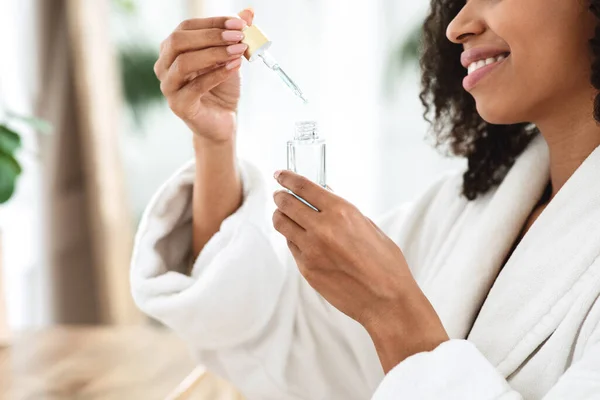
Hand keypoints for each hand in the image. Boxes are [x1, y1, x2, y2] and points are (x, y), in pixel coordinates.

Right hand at [154, 9, 254, 143]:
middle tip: (238, 36)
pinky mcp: (179, 105)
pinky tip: (234, 67)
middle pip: (178, 41)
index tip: (239, 23)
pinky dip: (217, 74)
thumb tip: (249, 12)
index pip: (186, 27)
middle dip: (211, 36)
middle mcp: (164, 66)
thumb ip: (235, 36)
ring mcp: (168, 87)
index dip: (213, 23)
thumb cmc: (222, 87)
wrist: (223, 119)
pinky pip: (195, 87)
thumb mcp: (230, 58)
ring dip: (214, 54)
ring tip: (239, 51)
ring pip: (184, 63)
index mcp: (172, 50)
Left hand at [272, 170, 448, 371]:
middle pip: (286, 204)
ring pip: (281, 224)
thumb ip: (344, 210)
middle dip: (281, 197)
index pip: (304, 187)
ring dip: (280, 216)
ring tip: (283, 214)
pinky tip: (299, 238)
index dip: (288, 178)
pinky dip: (292, 238)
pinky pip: (291, 246)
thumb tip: (326, 193)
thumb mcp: (369, 227)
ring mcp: (311, 250)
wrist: (386, 301)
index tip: (280, 174)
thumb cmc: (386, 264)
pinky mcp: (306, 269)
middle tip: (280, 195)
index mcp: (341, 212)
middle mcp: (322, 228)